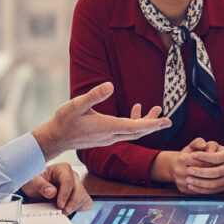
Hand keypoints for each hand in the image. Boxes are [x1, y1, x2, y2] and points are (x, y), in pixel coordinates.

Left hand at [21, 164, 91, 214]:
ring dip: (74, 207)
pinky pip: (85, 202)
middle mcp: (72, 176)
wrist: (35, 188)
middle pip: (79, 190)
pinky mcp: (79, 195)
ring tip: (63, 213)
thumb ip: (40, 185)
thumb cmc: (35, 181)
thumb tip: (51, 192)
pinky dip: (79, 208)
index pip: (68, 181)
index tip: (60, 205)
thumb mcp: (32, 180)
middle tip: (64, 212)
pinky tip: (69, 210)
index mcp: (63, 169)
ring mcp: (77, 186)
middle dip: (72, 203)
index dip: (65, 194)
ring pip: (83, 197)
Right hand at [33, 85, 170, 159]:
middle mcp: (110, 135)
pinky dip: (134, 123)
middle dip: (154, 125)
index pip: (134, 127)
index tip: (165, 122)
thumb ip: (93, 95)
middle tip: (168, 121)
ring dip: (146, 123)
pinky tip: (136, 110)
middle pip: (138, 132)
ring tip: (157, 110)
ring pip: (133, 132)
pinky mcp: (106, 137)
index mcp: (106, 127)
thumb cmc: (64, 120)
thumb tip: (110, 85)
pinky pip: (125, 132)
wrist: (55, 138)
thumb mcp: (76, 105)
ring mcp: (108, 138)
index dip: (151, 124)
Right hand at [156, 139, 223, 193]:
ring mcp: (180, 182)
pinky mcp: (182, 190)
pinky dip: (207, 189)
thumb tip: (205, 146)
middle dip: (212, 171)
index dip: (211, 162)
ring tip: (219, 177)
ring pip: (199, 184)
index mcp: (182, 158)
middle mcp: (179, 170)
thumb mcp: (192, 145)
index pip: (201, 161)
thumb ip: (199, 142)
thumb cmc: (188, 154)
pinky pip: (197, 191)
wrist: (175, 166)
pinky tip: (214, 184)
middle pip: (200, 173)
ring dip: (212, 181)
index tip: (219, 161)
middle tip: (220, 169)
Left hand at [183, 140, 223, 194]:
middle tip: (188, 170)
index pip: (216, 157)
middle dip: (201, 172)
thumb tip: (204, 147)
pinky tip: (191, 186)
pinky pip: (213, 191)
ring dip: (200, 182)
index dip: (204, 157)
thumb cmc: (207, 151)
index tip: (192, 155)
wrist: (216, 161)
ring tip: (188, 179)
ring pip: (214, 184)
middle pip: (216, 172)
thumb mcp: (203, 145)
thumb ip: (201, 142)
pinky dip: (201, 190)